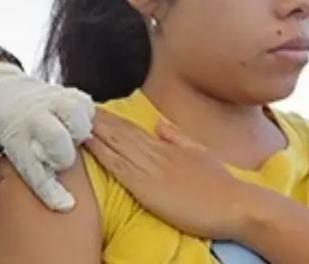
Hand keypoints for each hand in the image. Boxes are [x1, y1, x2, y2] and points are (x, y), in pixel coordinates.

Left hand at [0, 62, 93, 210]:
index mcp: (12, 134)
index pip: (33, 167)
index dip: (50, 190)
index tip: (64, 205)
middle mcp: (33, 116)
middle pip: (59, 140)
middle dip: (63, 157)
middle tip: (56, 160)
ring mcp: (50, 100)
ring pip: (78, 117)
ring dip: (78, 133)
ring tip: (69, 140)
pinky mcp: (63, 92)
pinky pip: (85, 104)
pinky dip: (85, 116)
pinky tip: (74, 125)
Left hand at [83, 109, 255, 240]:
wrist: (237, 205)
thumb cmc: (222, 186)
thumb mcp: (200, 154)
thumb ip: (178, 138)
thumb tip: (160, 123)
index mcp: (166, 145)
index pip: (129, 128)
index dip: (108, 119)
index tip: (89, 108)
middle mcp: (155, 152)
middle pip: (118, 131)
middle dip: (94, 119)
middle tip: (71, 104)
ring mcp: (149, 168)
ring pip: (114, 143)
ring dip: (92, 129)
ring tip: (72, 116)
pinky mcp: (146, 186)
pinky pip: (118, 166)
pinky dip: (100, 152)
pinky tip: (86, 141)